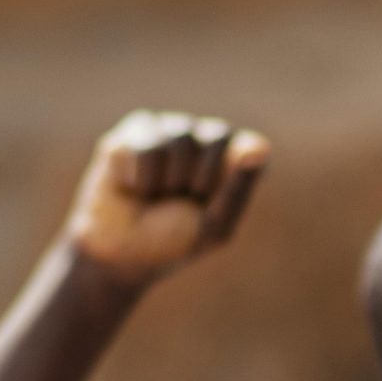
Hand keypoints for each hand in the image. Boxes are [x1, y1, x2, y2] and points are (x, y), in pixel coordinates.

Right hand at [63, 110, 270, 289]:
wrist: (120, 251)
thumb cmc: (173, 241)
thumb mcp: (215, 225)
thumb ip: (239, 187)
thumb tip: (261, 146)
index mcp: (233, 164)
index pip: (249, 145)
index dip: (229, 174)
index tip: (209, 197)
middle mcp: (205, 140)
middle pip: (218, 135)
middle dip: (199, 178)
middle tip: (182, 199)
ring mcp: (170, 130)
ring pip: (179, 136)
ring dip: (167, 179)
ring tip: (157, 195)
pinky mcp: (135, 129)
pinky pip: (144, 142)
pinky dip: (140, 176)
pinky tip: (134, 186)